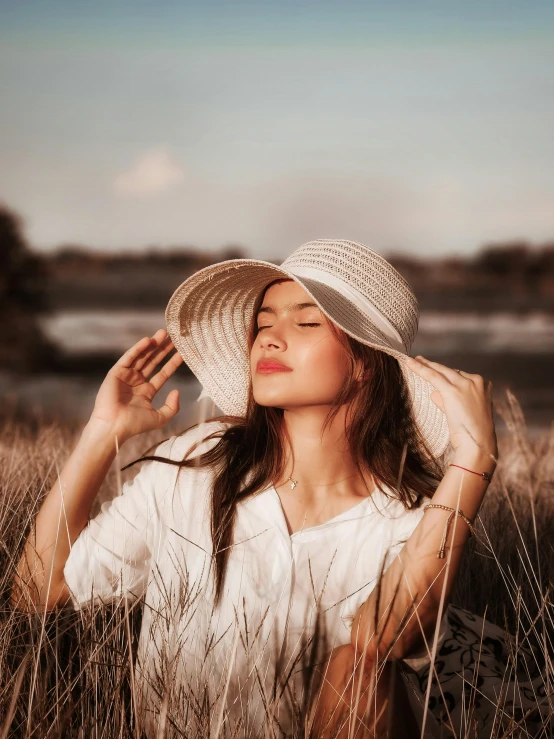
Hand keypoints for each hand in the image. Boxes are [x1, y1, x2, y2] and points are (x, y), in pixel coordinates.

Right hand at [89, 328, 183, 442]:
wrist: (114, 427)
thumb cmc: (134, 425)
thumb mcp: (160, 417)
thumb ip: (172, 406)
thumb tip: (177, 391)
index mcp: (146, 392)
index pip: (163, 374)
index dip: (172, 363)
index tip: (182, 352)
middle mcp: (136, 382)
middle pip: (153, 362)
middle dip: (163, 350)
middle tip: (174, 337)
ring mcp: (126, 377)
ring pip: (142, 357)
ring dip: (152, 345)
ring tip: (164, 333)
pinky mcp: (116, 373)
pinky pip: (129, 358)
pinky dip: (138, 349)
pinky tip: (148, 340)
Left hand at [405, 355, 497, 459]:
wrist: (477, 445)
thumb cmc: (471, 434)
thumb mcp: (461, 413)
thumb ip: (448, 401)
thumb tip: (434, 393)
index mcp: (483, 385)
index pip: (460, 376)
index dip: (445, 374)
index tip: (434, 368)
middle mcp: (476, 382)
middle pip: (450, 370)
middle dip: (433, 365)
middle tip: (419, 359)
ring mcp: (465, 384)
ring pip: (440, 371)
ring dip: (425, 365)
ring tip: (413, 361)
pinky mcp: (453, 391)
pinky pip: (432, 376)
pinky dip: (420, 369)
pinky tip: (409, 363)